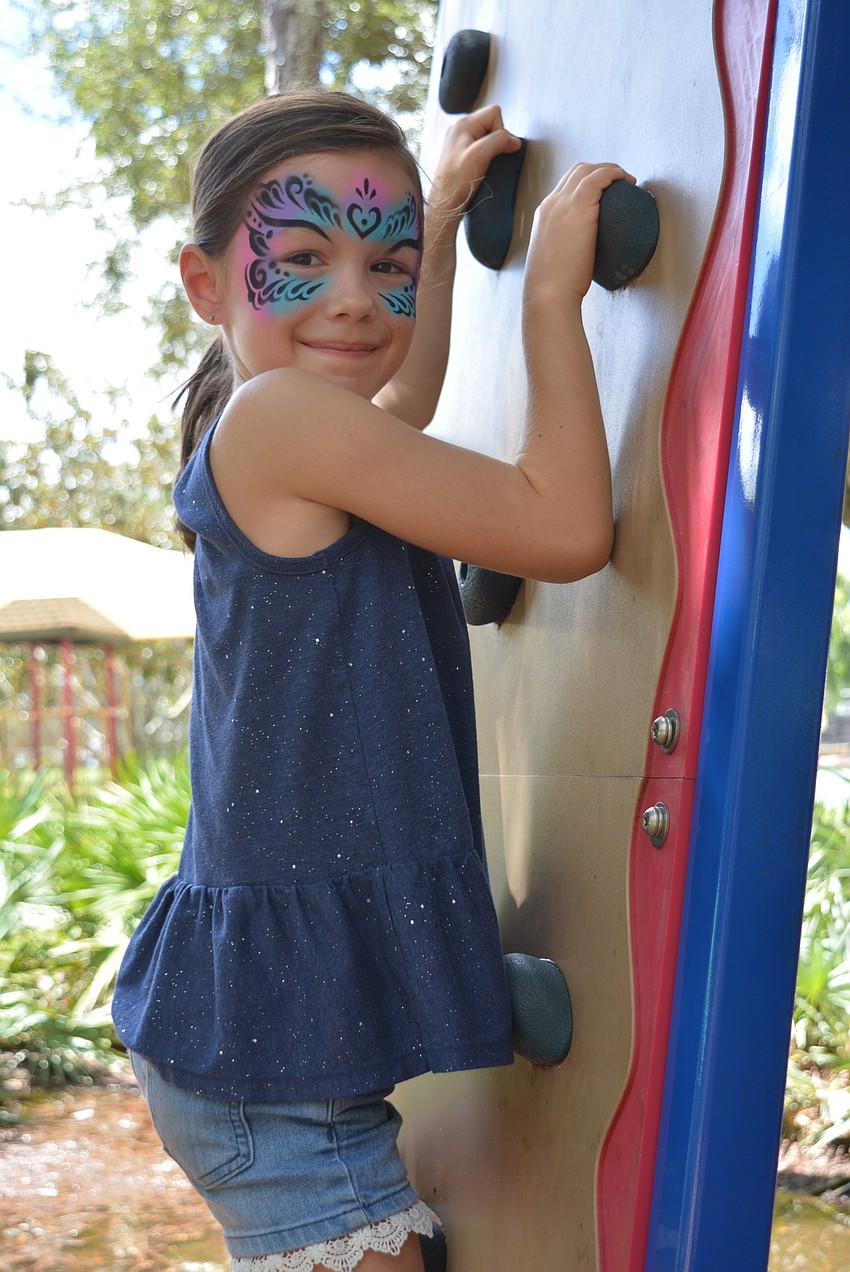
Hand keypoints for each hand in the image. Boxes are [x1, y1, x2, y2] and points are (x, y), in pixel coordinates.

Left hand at [429, 104, 522, 219]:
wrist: (445, 202)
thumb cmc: (456, 181)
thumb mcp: (480, 155)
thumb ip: (499, 141)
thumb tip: (514, 141)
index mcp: (464, 124)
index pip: (494, 113)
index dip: (501, 129)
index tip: (496, 149)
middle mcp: (461, 129)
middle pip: (491, 123)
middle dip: (496, 140)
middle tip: (489, 158)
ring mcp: (461, 141)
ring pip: (487, 137)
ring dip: (491, 150)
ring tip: (483, 164)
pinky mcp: (462, 154)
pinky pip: (481, 148)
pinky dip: (485, 156)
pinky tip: (480, 168)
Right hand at [525, 163, 635, 303]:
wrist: (549, 293)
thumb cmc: (554, 288)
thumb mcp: (557, 262)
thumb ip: (566, 251)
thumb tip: (583, 260)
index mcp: (543, 215)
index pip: (564, 187)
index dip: (585, 183)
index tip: (603, 192)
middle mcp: (551, 204)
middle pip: (575, 172)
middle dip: (598, 170)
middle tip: (618, 182)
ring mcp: (563, 202)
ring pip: (587, 170)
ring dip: (609, 169)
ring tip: (626, 180)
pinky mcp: (579, 205)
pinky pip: (599, 177)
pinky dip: (614, 174)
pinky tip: (628, 181)